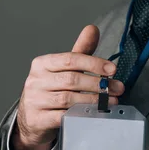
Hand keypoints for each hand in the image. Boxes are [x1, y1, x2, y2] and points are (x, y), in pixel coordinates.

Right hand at [12, 25, 124, 149]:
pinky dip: (80, 115)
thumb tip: (92, 29)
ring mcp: (34, 101)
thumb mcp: (63, 71)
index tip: (112, 69)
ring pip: (68, 99)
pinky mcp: (37, 119)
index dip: (93, 63)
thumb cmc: (50, 92)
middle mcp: (36, 80)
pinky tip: (93, 114)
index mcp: (42, 64)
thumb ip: (79, 52)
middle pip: (71, 80)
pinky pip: (62, 117)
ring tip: (110, 101)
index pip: (70, 60)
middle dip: (98, 84)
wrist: (31, 120)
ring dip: (93, 100)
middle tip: (117, 88)